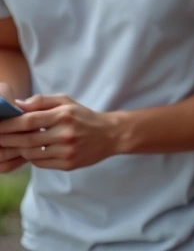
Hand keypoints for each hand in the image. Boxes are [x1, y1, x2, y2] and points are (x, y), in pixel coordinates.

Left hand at [0, 95, 122, 170]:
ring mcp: (67, 151)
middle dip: (6, 139)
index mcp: (64, 115)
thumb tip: (17, 105)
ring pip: (32, 153)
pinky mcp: (69, 164)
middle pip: (27, 139)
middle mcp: (66, 134)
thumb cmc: (84, 116)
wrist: (110, 135)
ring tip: (10, 145)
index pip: (29, 120)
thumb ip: (42, 101)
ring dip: (18, 149)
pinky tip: (30, 151)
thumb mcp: (67, 102)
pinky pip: (41, 163)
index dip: (9, 124)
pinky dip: (31, 157)